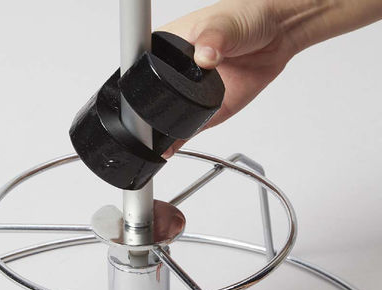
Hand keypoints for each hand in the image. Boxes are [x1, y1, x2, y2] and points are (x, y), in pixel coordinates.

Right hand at [161, 0, 381, 156]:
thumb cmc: (246, 18)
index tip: (140, 92)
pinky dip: (177, 141)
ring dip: (159, 129)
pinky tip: (167, 148)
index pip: (139, 66)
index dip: (136, 81)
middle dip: (147, 111)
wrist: (275, 36)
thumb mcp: (225, 22)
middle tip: (150, 119)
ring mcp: (188, 93)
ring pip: (166, 116)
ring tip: (156, 137)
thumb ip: (214, 37)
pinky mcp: (204, 110)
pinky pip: (186, 128)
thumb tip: (205, 55)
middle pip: (149, 97)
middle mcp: (174, 71)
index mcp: (167, 45)